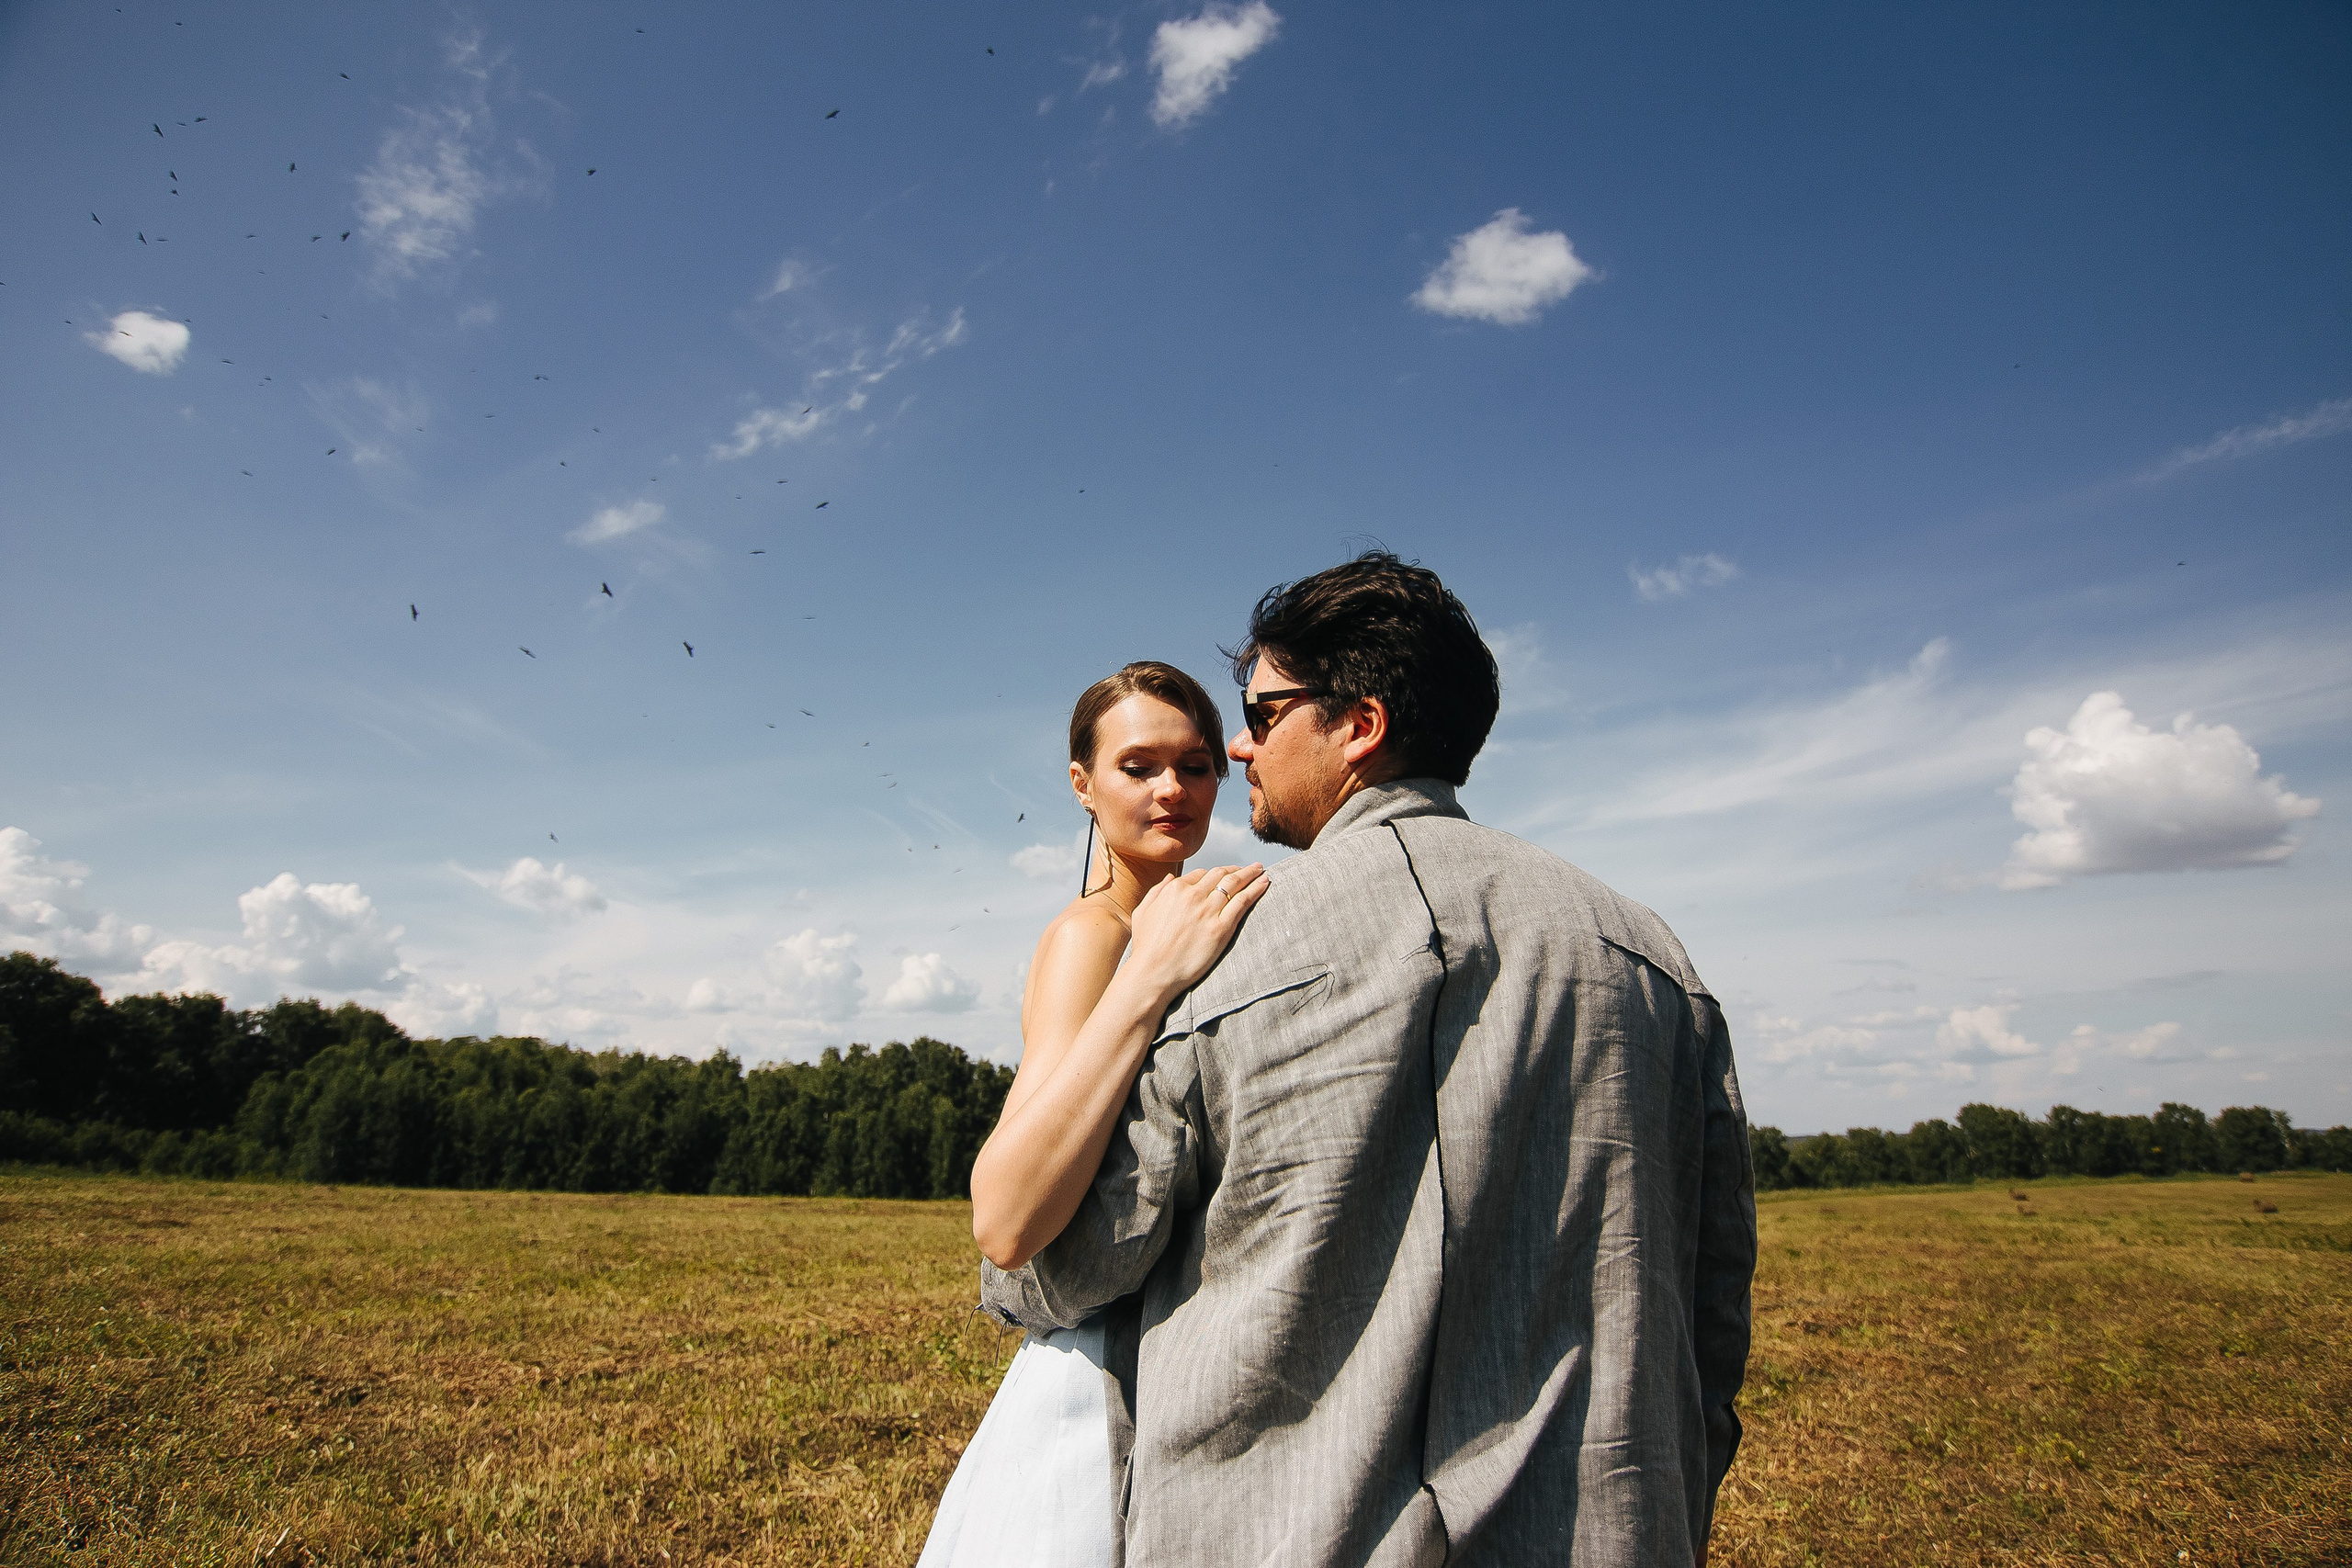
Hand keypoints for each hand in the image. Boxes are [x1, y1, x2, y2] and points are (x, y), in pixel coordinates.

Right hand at [1121, 863, 1268, 999]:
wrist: (1153, 972)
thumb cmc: (1146, 946)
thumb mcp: (1143, 911)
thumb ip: (1157, 891)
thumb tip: (1170, 877)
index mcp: (1175, 889)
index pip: (1201, 874)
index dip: (1215, 873)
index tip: (1225, 875)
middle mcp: (1193, 895)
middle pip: (1221, 874)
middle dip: (1237, 869)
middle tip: (1250, 868)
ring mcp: (1208, 911)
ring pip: (1234, 884)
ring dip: (1250, 874)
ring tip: (1260, 870)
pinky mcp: (1221, 928)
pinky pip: (1242, 902)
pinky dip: (1256, 889)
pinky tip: (1265, 883)